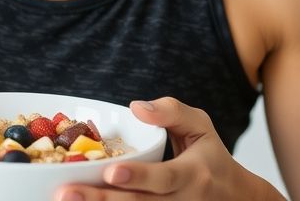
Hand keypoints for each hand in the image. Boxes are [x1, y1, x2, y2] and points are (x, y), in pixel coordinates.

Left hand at [55, 97, 281, 200]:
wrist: (233, 198)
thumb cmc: (210, 157)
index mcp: (191, 175)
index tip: (111, 171)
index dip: (138, 176)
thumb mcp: (202, 126)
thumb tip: (137, 107)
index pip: (163, 178)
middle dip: (99, 200)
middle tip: (65, 192)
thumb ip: (172, 112)